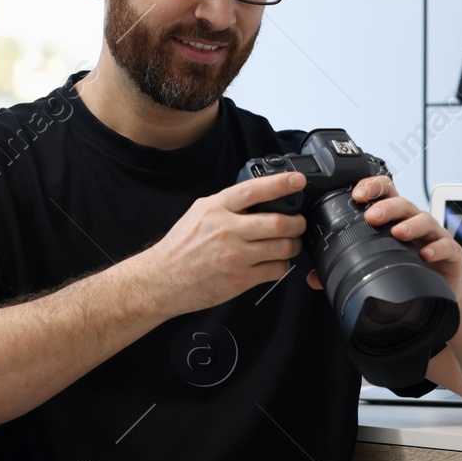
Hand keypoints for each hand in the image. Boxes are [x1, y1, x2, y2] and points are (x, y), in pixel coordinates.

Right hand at [135, 171, 306, 314]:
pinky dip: (281, 265)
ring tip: (289, 244)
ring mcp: (235, 256)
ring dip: (293, 245)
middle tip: (298, 223)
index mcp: (216, 208)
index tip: (297, 181)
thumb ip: (227, 204)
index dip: (280, 184)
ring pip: (282, 247)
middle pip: (278, 222)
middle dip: (297, 223)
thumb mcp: (199, 213)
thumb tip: (257, 196)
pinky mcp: (240, 279)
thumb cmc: (181, 247)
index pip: (254, 190)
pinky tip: (274, 262)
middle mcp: (227, 230)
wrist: (162, 280)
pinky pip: (275, 269)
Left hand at [305, 176, 461, 298]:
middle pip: (402, 203)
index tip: (356, 194)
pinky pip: (446, 246)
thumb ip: (344, 269)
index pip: (385, 192)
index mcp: (395, 220)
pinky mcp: (451, 254)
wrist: (440, 294)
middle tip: (371, 216)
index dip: (372, 187)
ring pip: (424, 220)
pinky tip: (425, 254)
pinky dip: (436, 248)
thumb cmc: (408, 272)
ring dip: (410, 224)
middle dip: (386, 206)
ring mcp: (434, 237)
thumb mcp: (377, 267)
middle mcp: (414, 223)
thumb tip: (313, 277)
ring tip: (397, 233)